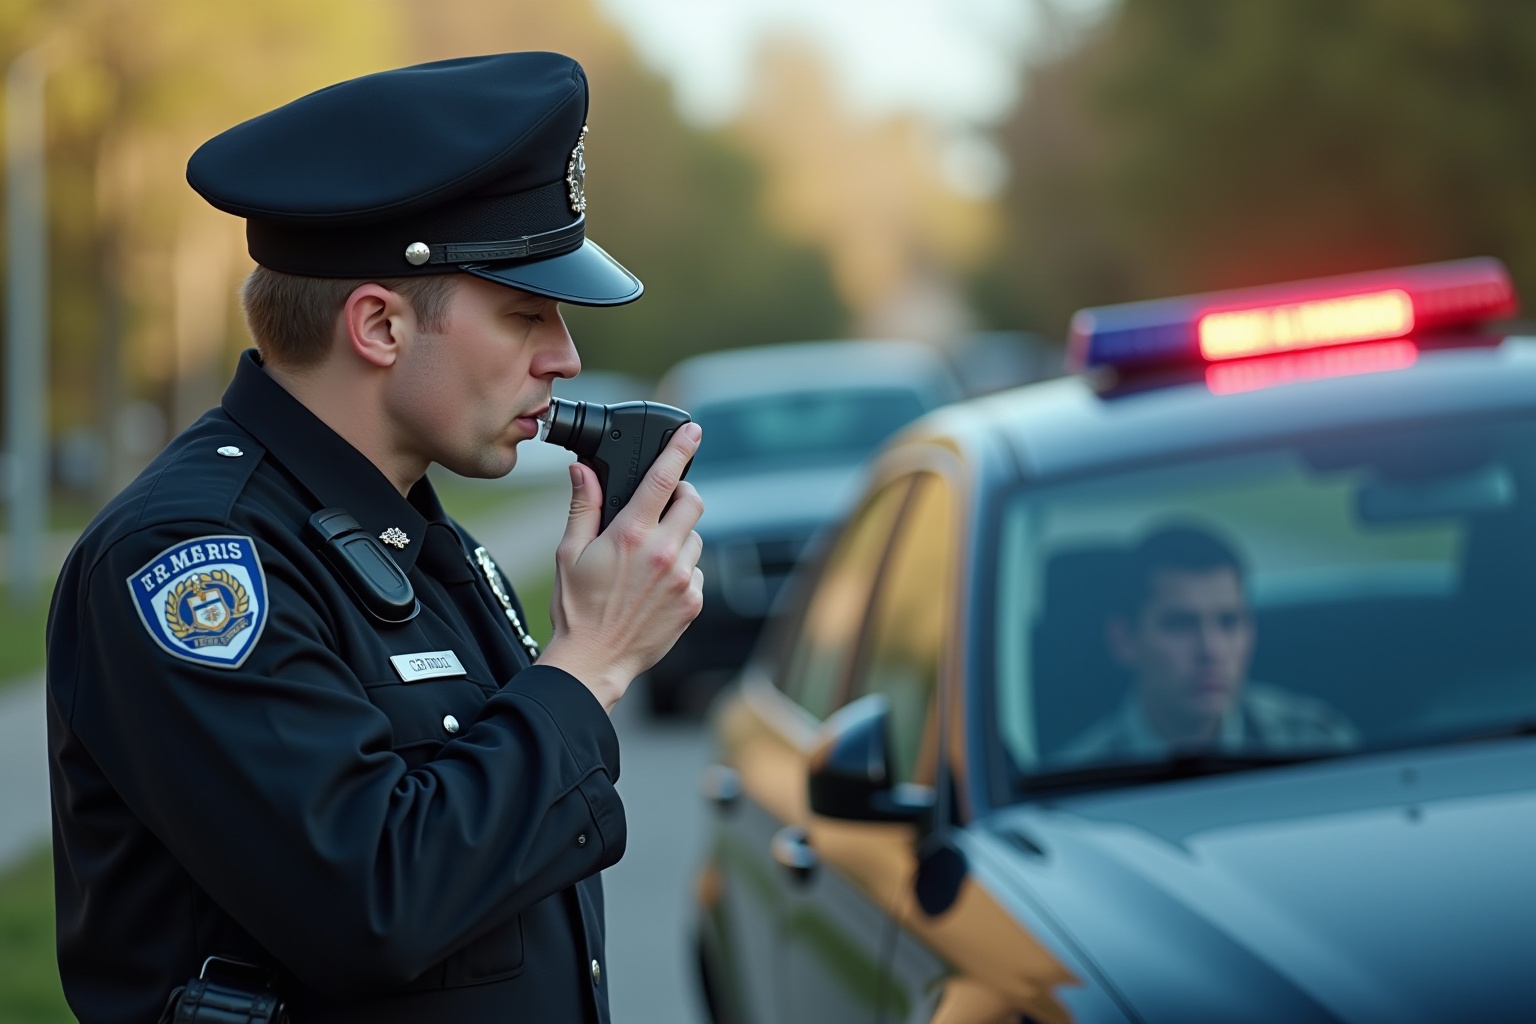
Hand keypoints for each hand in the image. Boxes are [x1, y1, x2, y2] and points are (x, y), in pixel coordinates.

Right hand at [539, 423, 704, 709]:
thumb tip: (583, 471)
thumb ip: (584, 507)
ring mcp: (683, 578)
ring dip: (678, 538)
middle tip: (663, 505)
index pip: (664, 478)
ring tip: (647, 560)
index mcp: (631, 534)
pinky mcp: (694, 601)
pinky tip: (654, 586)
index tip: (693, 431)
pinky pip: (696, 570)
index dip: (681, 448)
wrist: (594, 660)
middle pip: (694, 502)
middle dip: (682, 496)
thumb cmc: (577, 608)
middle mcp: (663, 553)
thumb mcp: (569, 553)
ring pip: (694, 538)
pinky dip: (681, 570)